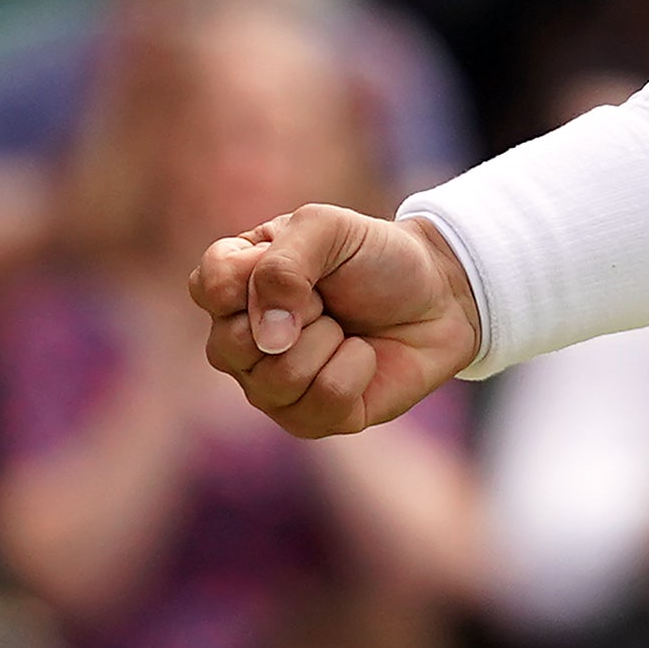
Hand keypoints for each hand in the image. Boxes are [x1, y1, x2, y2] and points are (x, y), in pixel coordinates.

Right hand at [194, 205, 481, 435]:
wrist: (438, 295)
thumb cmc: (375, 257)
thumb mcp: (329, 228)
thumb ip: (283, 264)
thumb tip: (267, 339)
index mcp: (233, 283)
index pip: (210, 287)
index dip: (260, 276)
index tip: (306, 261)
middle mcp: (239, 339)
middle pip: (231, 345)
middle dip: (301, 313)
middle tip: (327, 299)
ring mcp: (268, 386)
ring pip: (278, 379)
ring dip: (329, 342)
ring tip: (344, 327)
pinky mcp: (308, 419)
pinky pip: (320, 404)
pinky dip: (355, 370)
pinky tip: (361, 356)